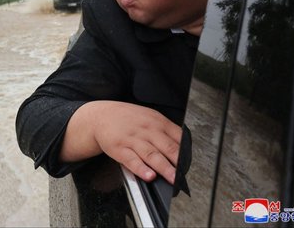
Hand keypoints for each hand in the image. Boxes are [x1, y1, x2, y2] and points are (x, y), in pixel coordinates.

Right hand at [60, 100, 181, 183]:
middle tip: (187, 175)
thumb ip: (166, 130)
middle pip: (166, 147)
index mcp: (157, 122)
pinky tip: (148, 175)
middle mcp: (146, 130)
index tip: (192, 165)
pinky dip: (141, 168)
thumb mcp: (149, 117)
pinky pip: (132, 160)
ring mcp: (133, 139)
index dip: (186, 152)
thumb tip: (184, 146)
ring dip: (164, 168)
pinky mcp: (119, 149)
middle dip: (179, 162)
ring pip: (151, 155)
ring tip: (173, 178)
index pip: (177, 137)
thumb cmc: (128, 118)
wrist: (101, 115)